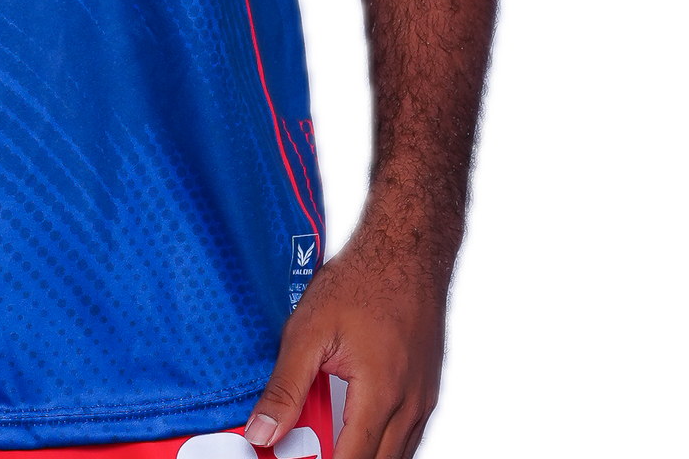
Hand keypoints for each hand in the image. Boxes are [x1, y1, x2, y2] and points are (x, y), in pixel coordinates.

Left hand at [241, 203, 448, 458]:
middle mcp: (409, 406)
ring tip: (324, 439)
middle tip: (307, 450)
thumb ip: (285, 386)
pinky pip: (406, 437)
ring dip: (362, 453)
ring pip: (396, 456)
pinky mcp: (425, 392)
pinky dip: (379, 443)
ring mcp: (422, 401)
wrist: (405, 249)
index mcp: (380, 395)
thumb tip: (263, 431)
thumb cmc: (362, 280)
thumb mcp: (309, 330)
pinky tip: (353, 428)